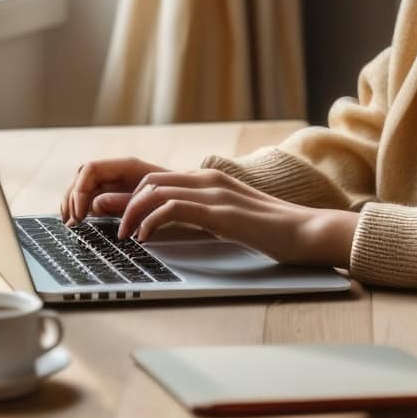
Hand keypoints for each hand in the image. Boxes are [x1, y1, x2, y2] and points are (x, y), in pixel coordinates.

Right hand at [62, 157, 170, 227]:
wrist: (192, 199)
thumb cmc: (176, 197)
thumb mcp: (152, 201)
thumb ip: (123, 202)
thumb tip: (94, 204)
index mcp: (126, 166)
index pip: (90, 169)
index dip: (79, 190)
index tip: (79, 213)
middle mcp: (117, 171)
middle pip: (82, 177)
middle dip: (72, 198)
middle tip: (72, 222)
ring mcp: (115, 182)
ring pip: (84, 187)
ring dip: (72, 203)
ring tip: (71, 224)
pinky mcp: (115, 195)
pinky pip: (92, 197)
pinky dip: (82, 208)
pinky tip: (79, 222)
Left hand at [62, 159, 357, 268]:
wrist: (308, 232)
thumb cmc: (272, 233)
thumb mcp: (229, 222)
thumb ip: (202, 218)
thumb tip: (169, 229)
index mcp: (208, 181)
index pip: (156, 179)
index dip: (128, 197)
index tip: (111, 219)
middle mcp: (207, 179)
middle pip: (147, 179)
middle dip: (120, 202)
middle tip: (109, 228)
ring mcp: (214, 192)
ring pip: (155, 190)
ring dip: (130, 213)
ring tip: (123, 237)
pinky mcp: (221, 210)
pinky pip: (173, 208)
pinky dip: (151, 221)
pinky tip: (145, 238)